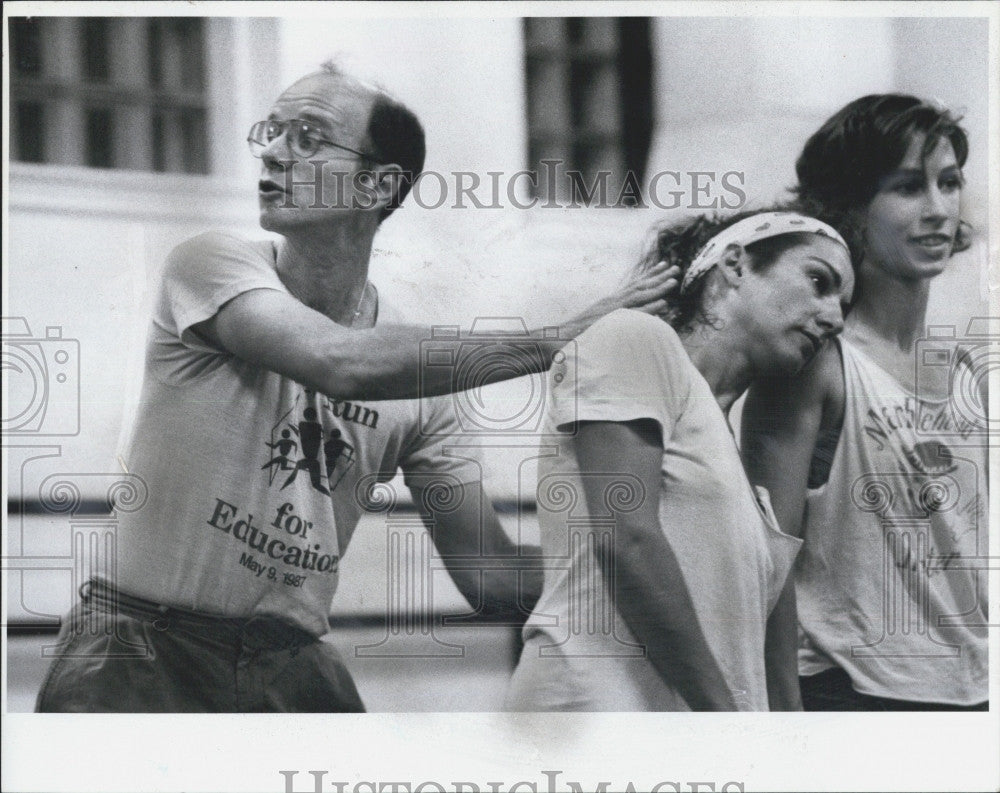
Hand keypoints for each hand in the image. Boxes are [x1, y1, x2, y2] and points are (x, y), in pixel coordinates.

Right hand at [559, 261, 678, 339]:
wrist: (559, 338)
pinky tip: (663, 303)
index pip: (634, 284)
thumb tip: (624, 318)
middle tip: (675, 267)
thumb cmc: (578, 334)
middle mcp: (613, 301)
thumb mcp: (597, 321)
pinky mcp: (612, 320)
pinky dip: (649, 307)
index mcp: (611, 301)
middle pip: (639, 285)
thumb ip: (612, 317)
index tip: (663, 265)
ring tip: (674, 281)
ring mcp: (613, 310)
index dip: (650, 275)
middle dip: (658, 276)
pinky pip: (634, 313)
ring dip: (657, 288)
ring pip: (639, 296)